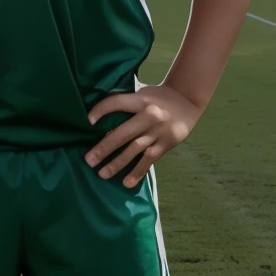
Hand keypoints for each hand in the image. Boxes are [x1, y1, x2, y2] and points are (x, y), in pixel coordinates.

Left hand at [84, 83, 201, 187]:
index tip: (87, 121)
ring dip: (117, 163)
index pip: (117, 103)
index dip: (101, 110)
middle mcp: (149, 115)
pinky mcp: (166, 143)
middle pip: (124, 133)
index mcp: (141, 100)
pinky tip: (126, 183)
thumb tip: (100, 115)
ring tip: (102, 174)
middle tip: (89, 160)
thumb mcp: (142, 93)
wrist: (188, 100)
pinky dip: (138, 172)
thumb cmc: (158, 97)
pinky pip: (150, 160)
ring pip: (135, 149)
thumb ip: (127, 102)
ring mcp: (159, 131)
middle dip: (105, 148)